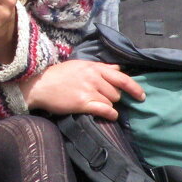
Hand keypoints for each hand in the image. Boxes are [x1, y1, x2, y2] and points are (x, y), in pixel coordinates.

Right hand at [18, 60, 144, 120]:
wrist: (39, 84)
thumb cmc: (59, 75)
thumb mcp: (81, 65)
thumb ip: (101, 67)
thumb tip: (118, 68)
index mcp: (95, 67)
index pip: (122, 77)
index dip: (135, 88)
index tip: (141, 96)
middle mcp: (94, 77)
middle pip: (117, 92)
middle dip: (113, 97)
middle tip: (102, 99)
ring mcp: (89, 90)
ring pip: (111, 102)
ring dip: (107, 105)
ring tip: (96, 104)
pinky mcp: (82, 103)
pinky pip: (105, 110)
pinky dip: (110, 114)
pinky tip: (109, 116)